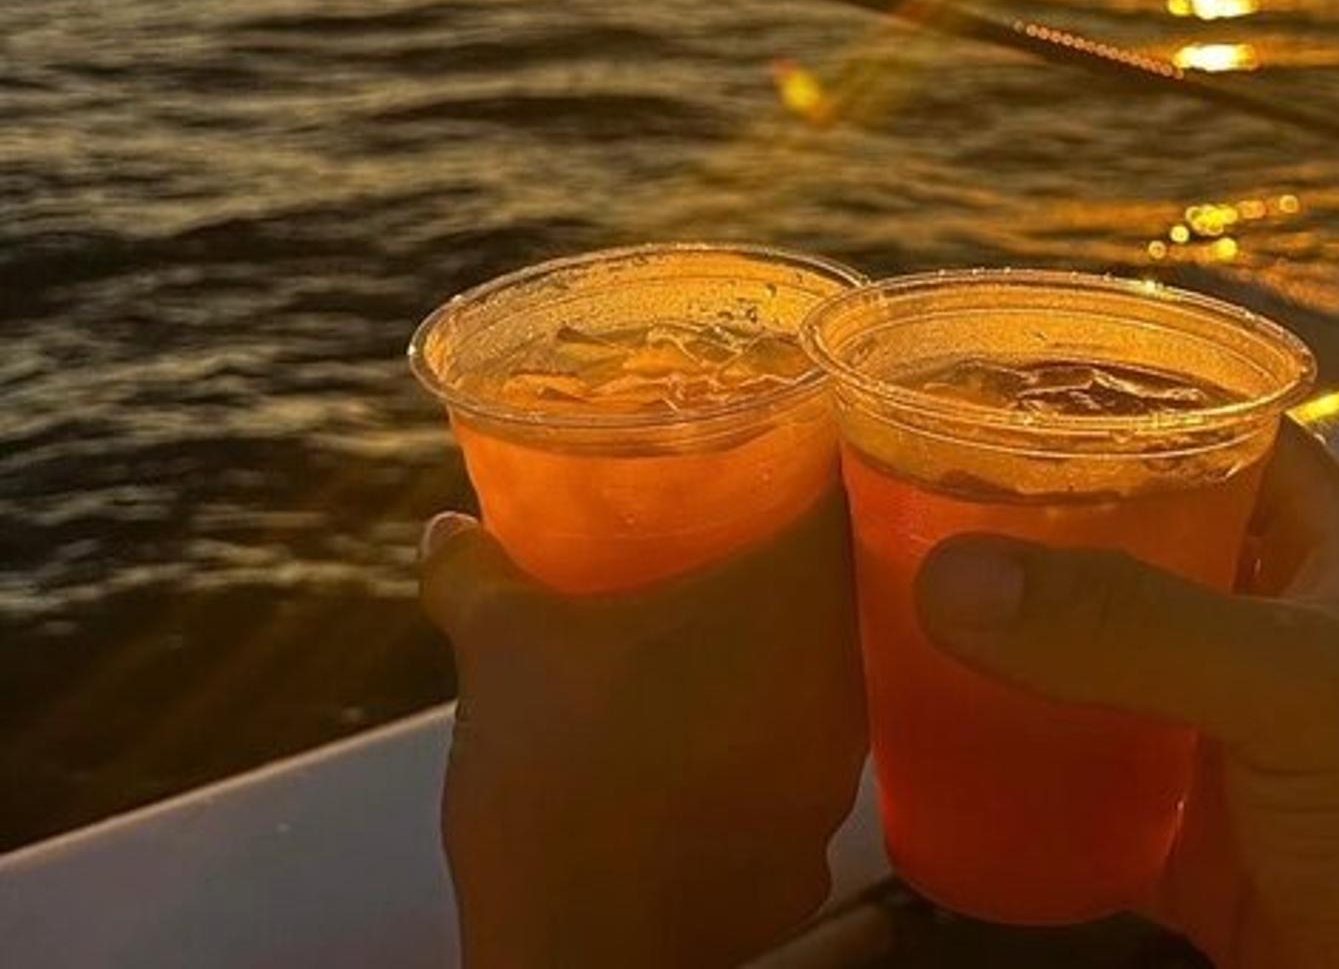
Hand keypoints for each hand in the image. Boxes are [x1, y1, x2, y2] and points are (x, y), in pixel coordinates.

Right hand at [420, 496, 865, 968]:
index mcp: (791, 611)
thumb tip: (448, 529)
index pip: (832, 509)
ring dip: (767, 679)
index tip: (762, 469)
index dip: (801, 476)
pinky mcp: (808, 864)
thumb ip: (475, 573)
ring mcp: (832, 788)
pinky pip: (793, 791)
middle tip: (713, 559)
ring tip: (692, 667)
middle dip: (777, 581)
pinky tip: (695, 770)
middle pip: (832, 605)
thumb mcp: (499, 645)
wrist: (572, 945)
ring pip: (816, 699)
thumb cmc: (554, 772)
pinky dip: (753, 774)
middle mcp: (838, 693)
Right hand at [915, 420, 1338, 967]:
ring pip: (1095, 673)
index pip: (1213, 434)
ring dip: (1008, 656)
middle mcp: (1272, 634)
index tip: (987, 385)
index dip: (1116, 401)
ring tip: (886, 612)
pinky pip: (1082, 794)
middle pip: (1131, 552)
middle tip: (901, 502)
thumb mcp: (1303, 688)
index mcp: (1327, 553)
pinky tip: (929, 754)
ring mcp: (1229, 746)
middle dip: (1028, 532)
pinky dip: (1012, 781)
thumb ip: (1136, 626)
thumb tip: (948, 574)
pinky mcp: (1192, 850)